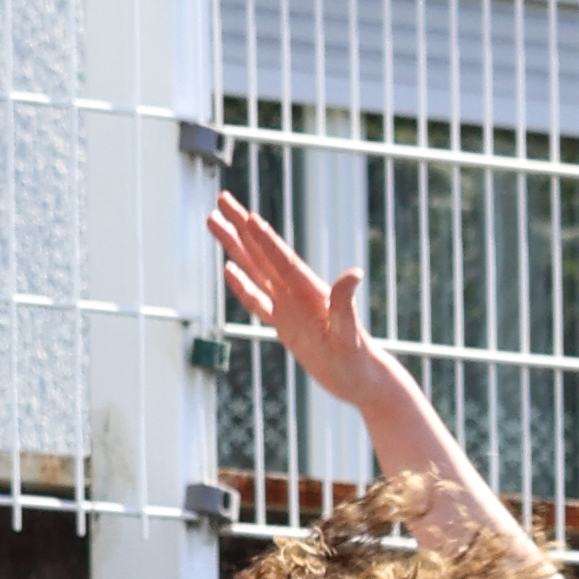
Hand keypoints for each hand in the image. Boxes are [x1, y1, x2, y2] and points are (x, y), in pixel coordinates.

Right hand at [205, 184, 406, 419]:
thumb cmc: (359, 360)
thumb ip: (345, 303)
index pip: (281, 260)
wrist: (363, 380)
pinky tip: (229, 270)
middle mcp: (297, 292)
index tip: (246, 215)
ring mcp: (289, 306)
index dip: (263, 238)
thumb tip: (354, 273)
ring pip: (255, 269)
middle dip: (240, 226)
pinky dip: (242, 285)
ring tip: (215, 222)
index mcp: (309, 291)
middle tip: (222, 198)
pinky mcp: (285, 324)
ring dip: (235, 246)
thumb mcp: (349, 334)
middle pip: (261, 253)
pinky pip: (258, 301)